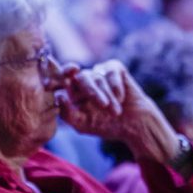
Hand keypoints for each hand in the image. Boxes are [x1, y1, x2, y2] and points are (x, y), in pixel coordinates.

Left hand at [58, 60, 179, 163]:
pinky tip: (121, 98)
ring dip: (108, 96)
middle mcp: (84, 78)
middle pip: (82, 77)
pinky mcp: (114, 68)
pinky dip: (116, 86)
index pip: (61, 78)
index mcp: (72, 91)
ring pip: (98, 78)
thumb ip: (67, 113)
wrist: (132, 123)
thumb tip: (59, 96)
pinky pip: (111, 72)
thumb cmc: (105, 124)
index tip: (66, 77)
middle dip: (93, 92)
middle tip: (103, 106)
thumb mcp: (82, 124)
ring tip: (116, 112)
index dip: (62, 75)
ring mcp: (99, 71)